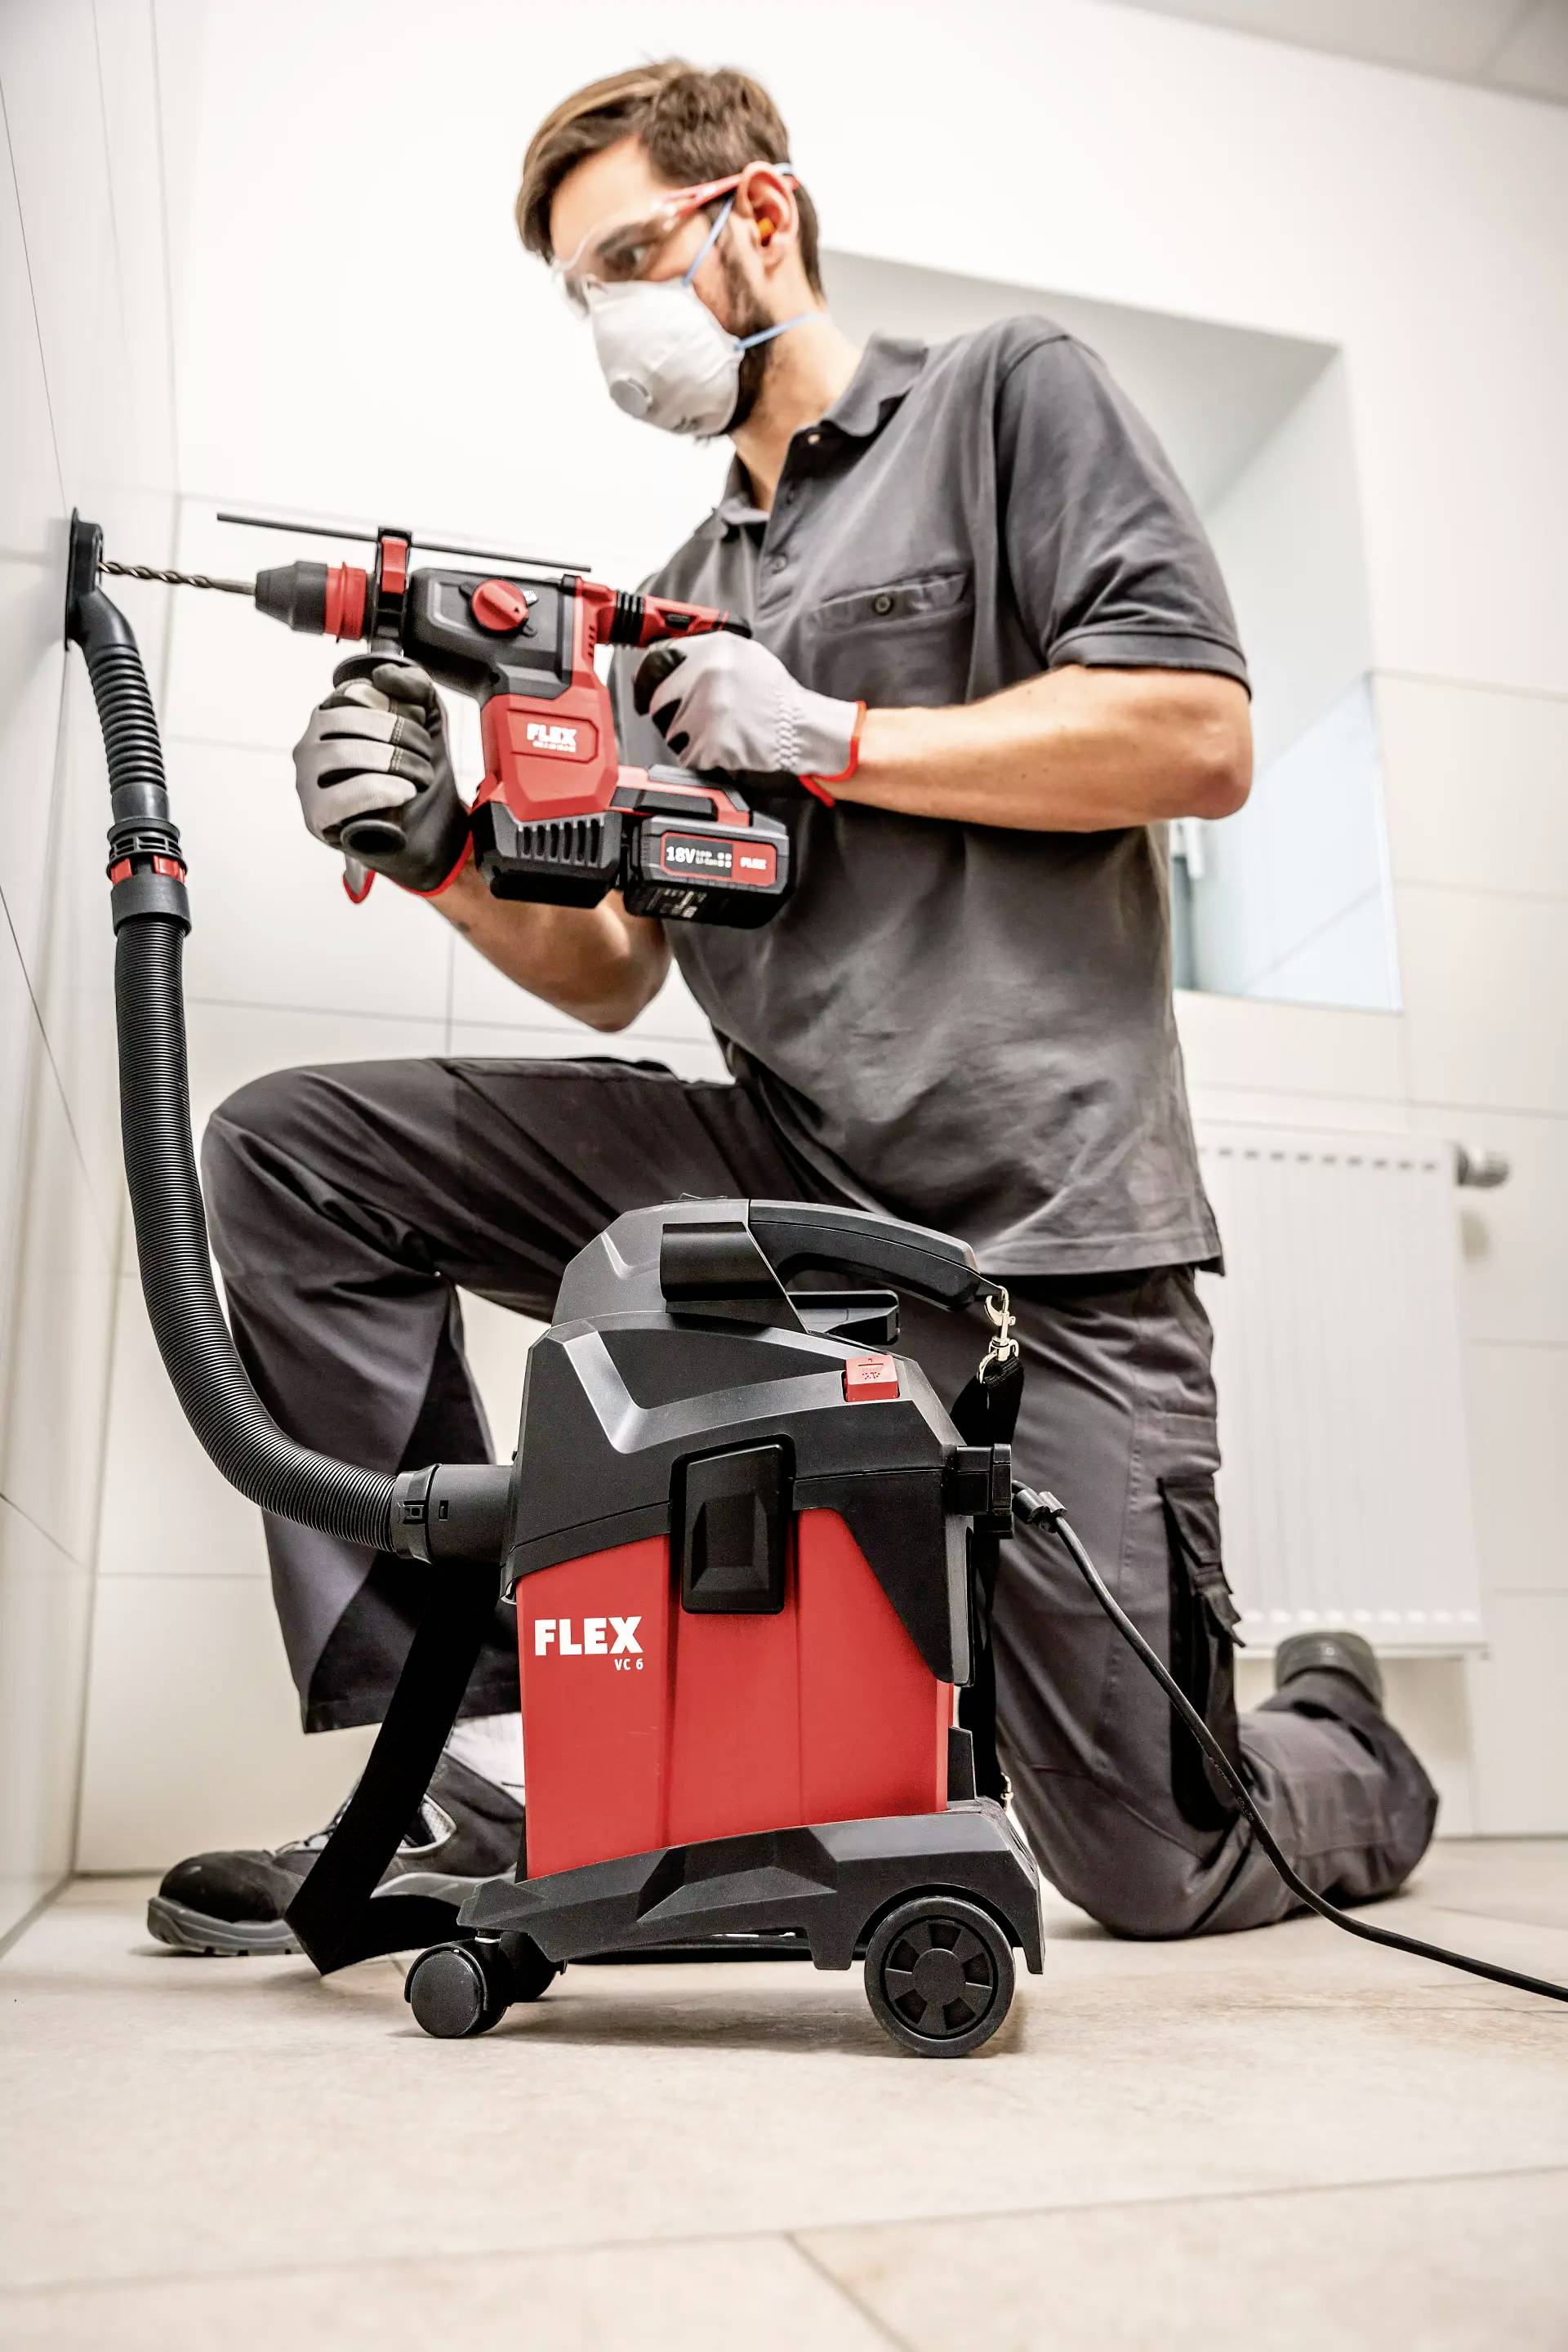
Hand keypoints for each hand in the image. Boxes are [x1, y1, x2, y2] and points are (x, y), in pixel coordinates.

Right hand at [292, 660, 469, 892]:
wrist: (433, 833)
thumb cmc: (421, 778)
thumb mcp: (429, 722)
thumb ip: (415, 686)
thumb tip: (382, 674)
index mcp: (331, 719)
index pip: (351, 692)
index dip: (392, 706)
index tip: (420, 727)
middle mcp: (311, 746)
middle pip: (345, 721)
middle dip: (397, 735)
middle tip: (425, 757)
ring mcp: (307, 782)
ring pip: (340, 753)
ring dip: (392, 763)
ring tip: (418, 778)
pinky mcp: (315, 817)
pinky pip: (338, 796)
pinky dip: (378, 790)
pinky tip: (403, 793)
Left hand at [632, 632, 862, 790]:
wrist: (800, 728)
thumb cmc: (773, 695)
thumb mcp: (743, 654)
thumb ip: (704, 649)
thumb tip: (665, 656)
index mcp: (714, 648)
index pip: (656, 659)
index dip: (647, 677)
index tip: (645, 689)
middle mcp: (707, 675)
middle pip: (657, 698)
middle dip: (668, 710)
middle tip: (690, 716)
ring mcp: (708, 711)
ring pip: (669, 729)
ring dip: (685, 734)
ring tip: (716, 729)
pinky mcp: (711, 744)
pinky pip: (687, 753)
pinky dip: (700, 754)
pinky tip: (722, 744)